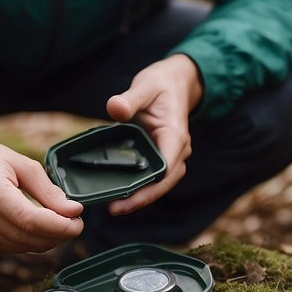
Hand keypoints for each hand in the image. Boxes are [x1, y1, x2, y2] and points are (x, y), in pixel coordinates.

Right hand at [0, 136, 83, 253]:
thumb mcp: (16, 161)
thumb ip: (46, 189)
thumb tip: (72, 210)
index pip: (32, 221)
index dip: (61, 227)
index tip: (78, 222)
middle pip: (27, 239)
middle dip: (57, 236)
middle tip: (73, 224)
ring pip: (19, 248)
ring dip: (43, 241)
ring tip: (56, 224)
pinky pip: (6, 248)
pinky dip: (25, 242)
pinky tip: (34, 228)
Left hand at [104, 53, 201, 215]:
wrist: (175, 81)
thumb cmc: (161, 84)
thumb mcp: (144, 86)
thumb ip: (130, 98)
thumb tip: (114, 108)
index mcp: (175, 137)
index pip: (164, 171)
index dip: (146, 189)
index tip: (125, 199)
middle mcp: (178, 150)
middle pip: (163, 183)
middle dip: (141, 199)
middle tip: (113, 210)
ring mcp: (172, 154)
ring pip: (160, 183)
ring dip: (141, 196)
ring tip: (115, 207)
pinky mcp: (163, 154)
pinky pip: (154, 176)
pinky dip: (140, 186)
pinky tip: (120, 192)